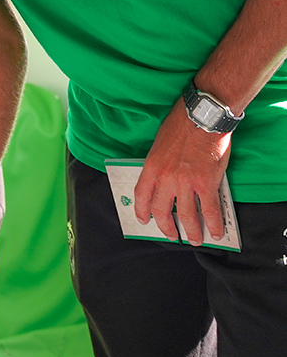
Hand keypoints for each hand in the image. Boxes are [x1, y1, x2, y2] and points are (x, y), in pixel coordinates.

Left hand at [133, 99, 230, 243]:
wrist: (201, 118)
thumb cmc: (181, 125)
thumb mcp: (159, 145)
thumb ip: (159, 164)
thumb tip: (162, 179)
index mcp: (151, 167)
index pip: (141, 195)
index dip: (142, 211)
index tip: (144, 220)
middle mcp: (165, 178)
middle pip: (161, 210)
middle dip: (166, 227)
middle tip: (171, 235)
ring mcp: (185, 183)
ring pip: (186, 216)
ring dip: (191, 231)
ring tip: (195, 239)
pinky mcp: (206, 184)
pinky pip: (209, 210)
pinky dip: (213, 224)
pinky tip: (215, 232)